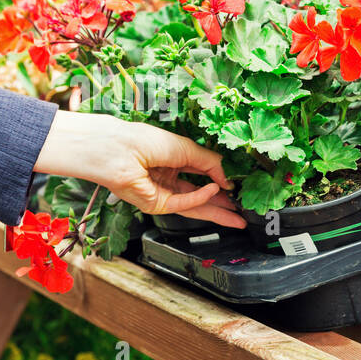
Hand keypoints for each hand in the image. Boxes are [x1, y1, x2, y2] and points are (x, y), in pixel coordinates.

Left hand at [34, 111, 245, 228]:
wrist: (117, 149)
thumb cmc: (144, 140)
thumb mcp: (185, 147)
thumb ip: (209, 162)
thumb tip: (226, 178)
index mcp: (173, 161)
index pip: (202, 175)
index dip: (221, 180)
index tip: (238, 185)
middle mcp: (169, 178)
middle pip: (201, 196)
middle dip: (223, 204)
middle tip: (244, 212)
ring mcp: (163, 193)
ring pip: (196, 206)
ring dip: (218, 212)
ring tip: (239, 219)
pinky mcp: (156, 204)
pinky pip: (184, 203)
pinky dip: (201, 197)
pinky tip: (216, 191)